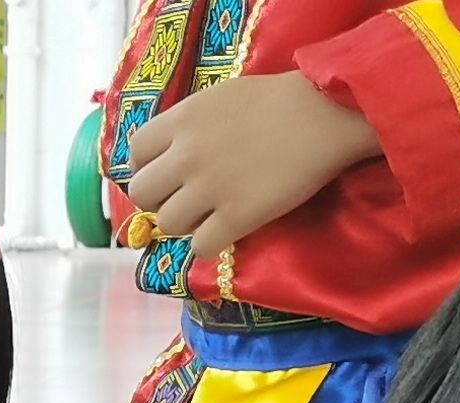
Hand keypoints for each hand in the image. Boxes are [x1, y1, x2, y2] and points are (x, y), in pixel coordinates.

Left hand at [120, 71, 378, 258]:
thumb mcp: (220, 98)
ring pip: (169, 223)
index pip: (136, 151)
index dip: (146, 167)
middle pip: (142, 193)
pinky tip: (226, 232)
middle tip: (183, 200)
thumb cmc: (278, 100)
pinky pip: (201, 247)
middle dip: (159, 200)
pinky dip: (209, 244)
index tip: (165, 174)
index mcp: (182, 120)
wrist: (324, 113)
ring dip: (185, 224)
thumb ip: (190, 126)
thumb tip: (169, 154)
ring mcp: (209, 188)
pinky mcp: (236, 216)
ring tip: (209, 215)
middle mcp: (187, 155)